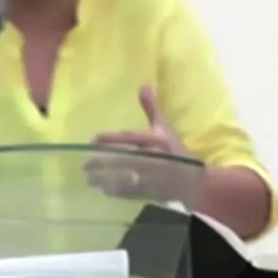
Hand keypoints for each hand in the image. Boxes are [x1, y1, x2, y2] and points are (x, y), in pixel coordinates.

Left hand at [88, 86, 199, 203]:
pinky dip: (115, 192)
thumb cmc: (176, 151)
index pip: (128, 138)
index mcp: (156, 141)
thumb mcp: (164, 127)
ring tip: (88, 179)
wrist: (194, 180)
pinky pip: (130, 193)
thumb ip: (151, 108)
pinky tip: (102, 190)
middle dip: (102, 163)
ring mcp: (151, 178)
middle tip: (84, 163)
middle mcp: (153, 159)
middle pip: (122, 160)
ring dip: (104, 179)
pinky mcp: (151, 192)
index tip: (93, 139)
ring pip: (123, 178)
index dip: (110, 138)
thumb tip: (142, 85)